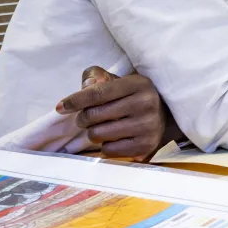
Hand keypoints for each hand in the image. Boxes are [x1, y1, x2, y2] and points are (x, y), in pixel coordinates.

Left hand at [55, 67, 180, 161]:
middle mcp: (146, 103)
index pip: (98, 92)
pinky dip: (106, 145)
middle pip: (93, 115)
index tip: (60, 107)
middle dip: (83, 118)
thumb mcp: (121, 81)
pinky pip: (108, 149)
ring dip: (93, 132)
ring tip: (101, 127)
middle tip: (86, 118)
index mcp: (138, 84)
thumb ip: (99, 77)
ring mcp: (147, 126)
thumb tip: (85, 85)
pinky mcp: (145, 145)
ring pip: (98, 134)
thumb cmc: (135, 97)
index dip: (75, 100)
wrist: (167, 116)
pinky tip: (115, 137)